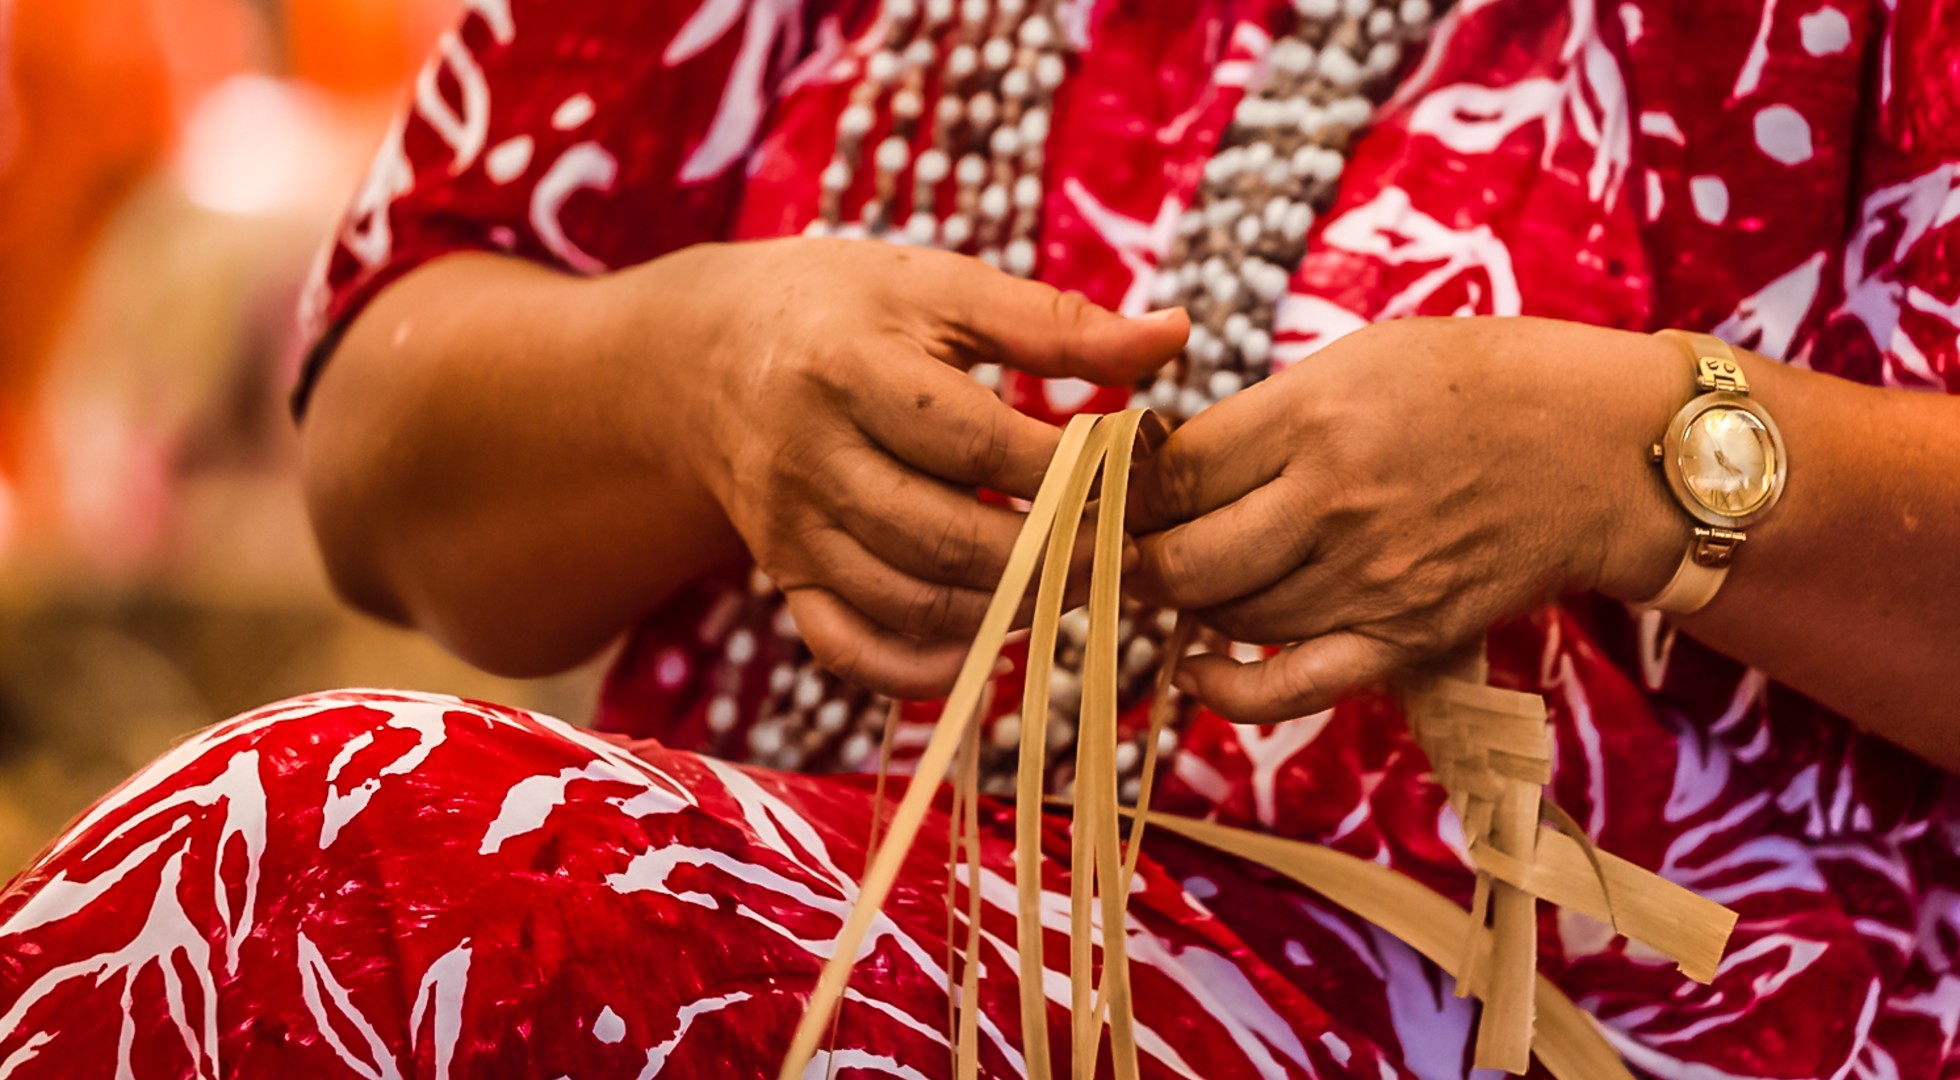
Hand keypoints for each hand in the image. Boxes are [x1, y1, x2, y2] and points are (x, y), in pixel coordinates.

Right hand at [632, 237, 1187, 698]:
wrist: (709, 353)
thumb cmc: (849, 309)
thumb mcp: (942, 290)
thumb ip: (1057, 322)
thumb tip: (1177, 335)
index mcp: (850, 369)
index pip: (976, 442)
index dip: (1069, 472)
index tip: (1142, 479)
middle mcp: (809, 457)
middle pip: (944, 537)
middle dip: (1053, 559)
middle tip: (1131, 559)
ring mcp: (789, 529)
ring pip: (908, 600)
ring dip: (1007, 611)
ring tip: (1081, 589)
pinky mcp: (784, 576)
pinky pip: (849, 649)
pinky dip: (923, 668)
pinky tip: (993, 646)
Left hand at [1125, 316, 1685, 722]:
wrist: (1603, 446)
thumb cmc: (1475, 384)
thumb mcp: (1358, 360)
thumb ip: (1264, 417)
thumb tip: (1168, 464)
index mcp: (1315, 418)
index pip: (1176, 473)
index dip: (1131, 487)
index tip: (1119, 488)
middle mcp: (1336, 504)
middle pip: (1185, 559)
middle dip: (1140, 558)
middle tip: (1134, 545)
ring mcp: (1372, 580)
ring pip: (1230, 618)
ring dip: (1191, 604)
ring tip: (1191, 574)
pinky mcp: (1406, 638)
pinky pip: (1291, 688)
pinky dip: (1228, 691)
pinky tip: (1196, 669)